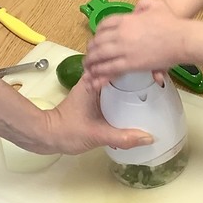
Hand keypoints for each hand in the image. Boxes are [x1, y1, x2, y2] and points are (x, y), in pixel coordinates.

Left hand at [0, 75, 152, 153]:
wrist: (46, 136)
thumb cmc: (67, 131)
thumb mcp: (97, 135)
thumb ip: (123, 137)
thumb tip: (149, 137)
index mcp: (94, 81)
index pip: (117, 65)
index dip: (135, 66)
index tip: (153, 71)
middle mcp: (94, 80)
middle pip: (119, 70)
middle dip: (137, 74)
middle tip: (156, 80)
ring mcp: (94, 89)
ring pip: (116, 80)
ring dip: (131, 84)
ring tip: (150, 90)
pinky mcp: (94, 98)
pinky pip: (113, 91)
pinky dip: (124, 94)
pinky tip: (136, 103)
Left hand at [84, 0, 189, 86]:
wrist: (181, 39)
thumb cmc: (172, 23)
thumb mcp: (156, 5)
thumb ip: (144, 5)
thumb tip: (137, 9)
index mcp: (126, 20)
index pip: (104, 25)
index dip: (97, 33)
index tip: (96, 39)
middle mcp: (122, 33)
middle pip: (98, 41)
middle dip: (91, 49)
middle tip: (89, 56)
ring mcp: (124, 49)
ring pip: (100, 56)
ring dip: (91, 62)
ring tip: (88, 68)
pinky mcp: (130, 63)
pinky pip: (109, 68)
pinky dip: (100, 72)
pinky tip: (97, 76)